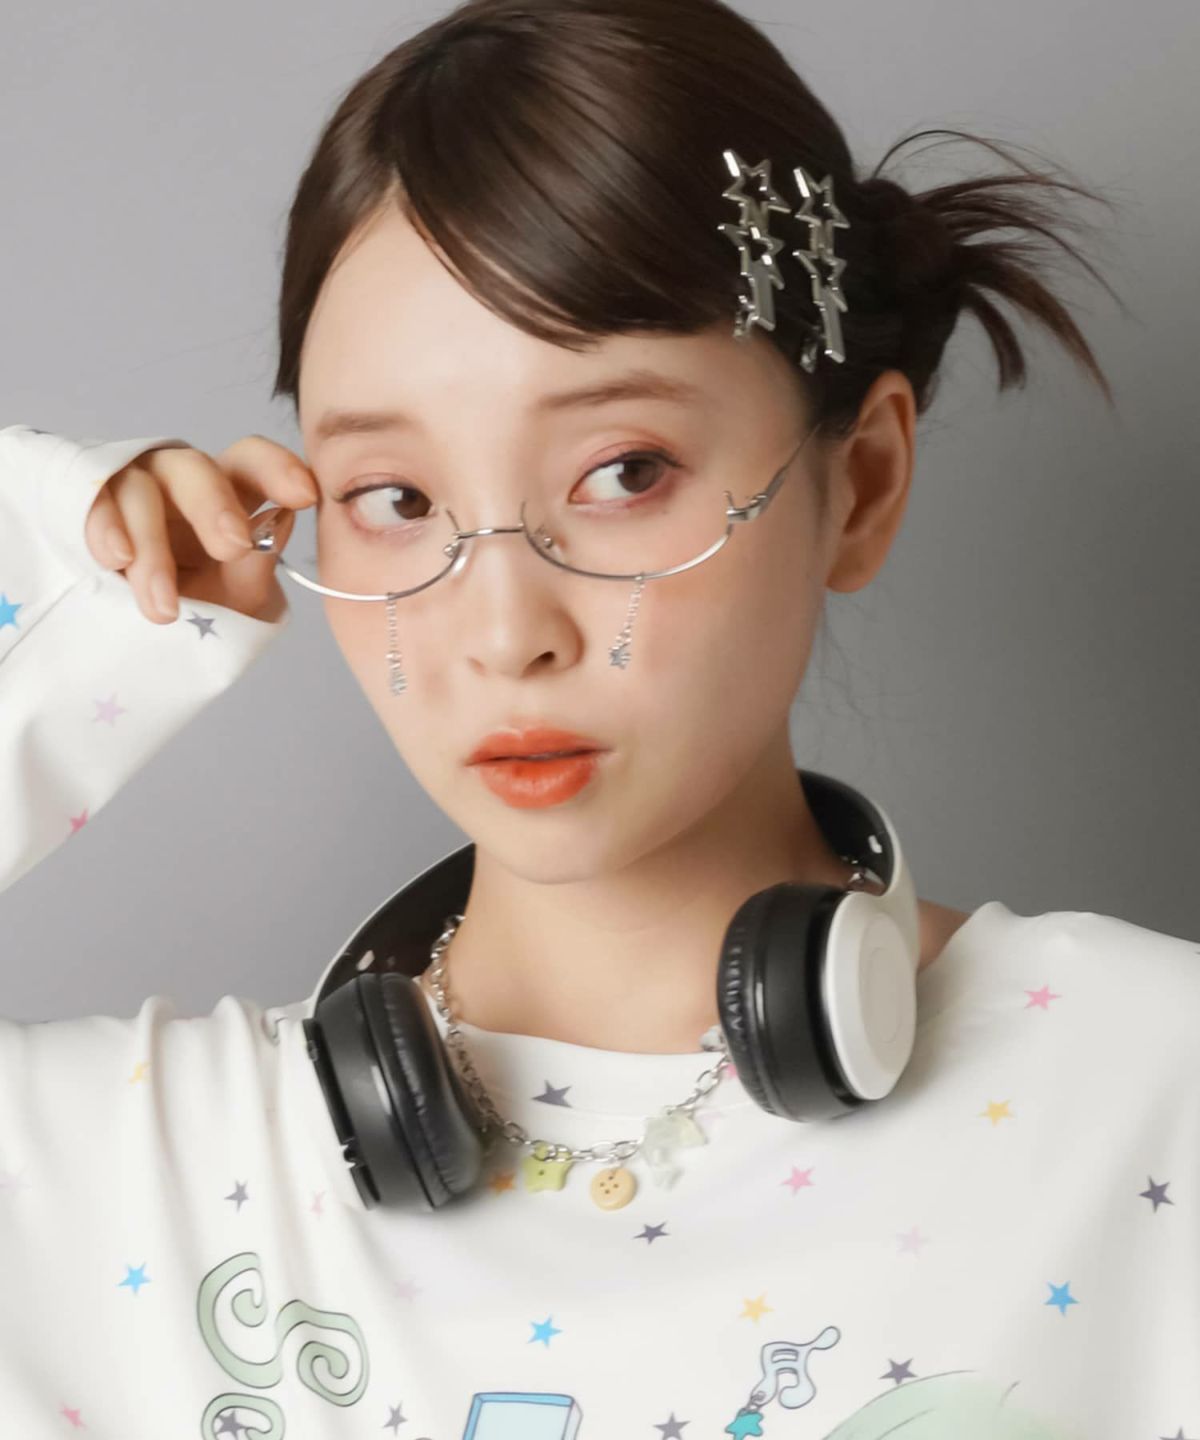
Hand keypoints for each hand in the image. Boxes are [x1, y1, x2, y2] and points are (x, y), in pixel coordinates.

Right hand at [83, 434, 318, 623]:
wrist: (146, 634)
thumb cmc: (201, 603)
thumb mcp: (236, 598)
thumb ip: (256, 567)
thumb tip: (280, 521)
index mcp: (230, 493)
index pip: (253, 462)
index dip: (277, 468)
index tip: (304, 495)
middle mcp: (183, 482)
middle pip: (195, 467)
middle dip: (213, 505)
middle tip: (232, 548)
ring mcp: (135, 488)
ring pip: (141, 490)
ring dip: (154, 549)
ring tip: (164, 607)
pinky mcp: (94, 505)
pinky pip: (95, 502)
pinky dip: (105, 529)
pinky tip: (118, 560)